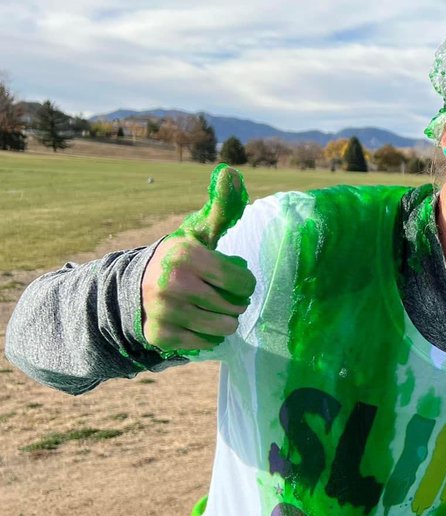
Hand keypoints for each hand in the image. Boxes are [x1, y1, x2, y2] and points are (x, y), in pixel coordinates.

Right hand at [140, 164, 255, 353]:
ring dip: (224, 320)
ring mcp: (165, 311)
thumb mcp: (197, 233)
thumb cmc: (179, 259)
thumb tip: (232, 172)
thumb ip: (220, 208)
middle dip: (234, 302)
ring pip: (224, 328)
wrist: (133, 288)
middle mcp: (173, 283)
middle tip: (218, 294)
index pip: (243, 282)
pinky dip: (207, 336)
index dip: (243, 282)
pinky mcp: (160, 335)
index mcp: (186, 255)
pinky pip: (206, 343)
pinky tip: (196, 322)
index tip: (230, 277)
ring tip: (210, 308)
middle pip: (235, 306)